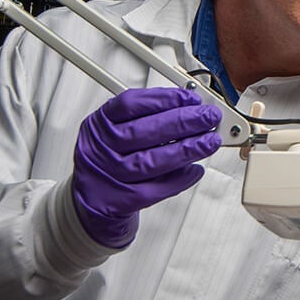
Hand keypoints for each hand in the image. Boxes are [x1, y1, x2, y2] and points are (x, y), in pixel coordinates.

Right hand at [71, 87, 222, 247]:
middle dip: (183, 121)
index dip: (164, 99)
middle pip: (145, 132)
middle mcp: (101, 150)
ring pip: (153, 160)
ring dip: (187, 149)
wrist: (90, 201)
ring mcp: (111, 176)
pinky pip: (157, 189)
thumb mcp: (113, 130)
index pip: (131, 104)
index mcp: (98, 125)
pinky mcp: (122, 201)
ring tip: (209, 141)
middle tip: (208, 117)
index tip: (190, 98)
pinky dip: (180, 178)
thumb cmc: (109, 159)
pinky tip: (195, 169)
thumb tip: (188, 107)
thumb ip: (146, 117)